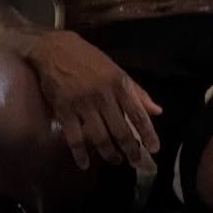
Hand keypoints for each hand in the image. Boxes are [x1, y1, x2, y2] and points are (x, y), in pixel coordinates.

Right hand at [26, 31, 161, 172]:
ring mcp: (83, 104)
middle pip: (121, 130)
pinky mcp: (64, 110)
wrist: (54, 49)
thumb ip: (137, 92)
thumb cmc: (88, 59)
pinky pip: (74, 138)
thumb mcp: (116, 71)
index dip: (148, 134)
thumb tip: (157, 111)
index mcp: (119, 84)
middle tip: (135, 162)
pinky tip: (85, 164)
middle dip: (131, 150)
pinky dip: (80, 154)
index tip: (154, 149)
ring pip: (100, 137)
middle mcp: (103, 96)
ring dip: (109, 153)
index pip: (139, 114)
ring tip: (115, 160)